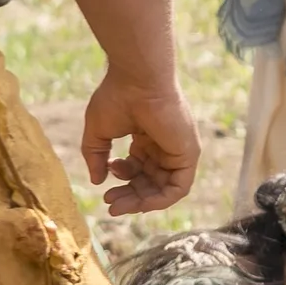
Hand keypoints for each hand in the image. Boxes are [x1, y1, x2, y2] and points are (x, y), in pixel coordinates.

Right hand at [82, 70, 199, 213]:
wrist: (138, 79)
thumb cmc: (117, 97)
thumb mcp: (99, 132)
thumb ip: (96, 157)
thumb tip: (97, 181)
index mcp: (147, 137)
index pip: (138, 169)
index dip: (121, 180)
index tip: (104, 184)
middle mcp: (164, 145)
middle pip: (149, 182)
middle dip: (128, 196)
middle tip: (109, 203)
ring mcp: (178, 150)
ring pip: (163, 189)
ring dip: (140, 202)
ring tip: (117, 204)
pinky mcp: (189, 154)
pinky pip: (179, 188)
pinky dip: (160, 200)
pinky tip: (140, 203)